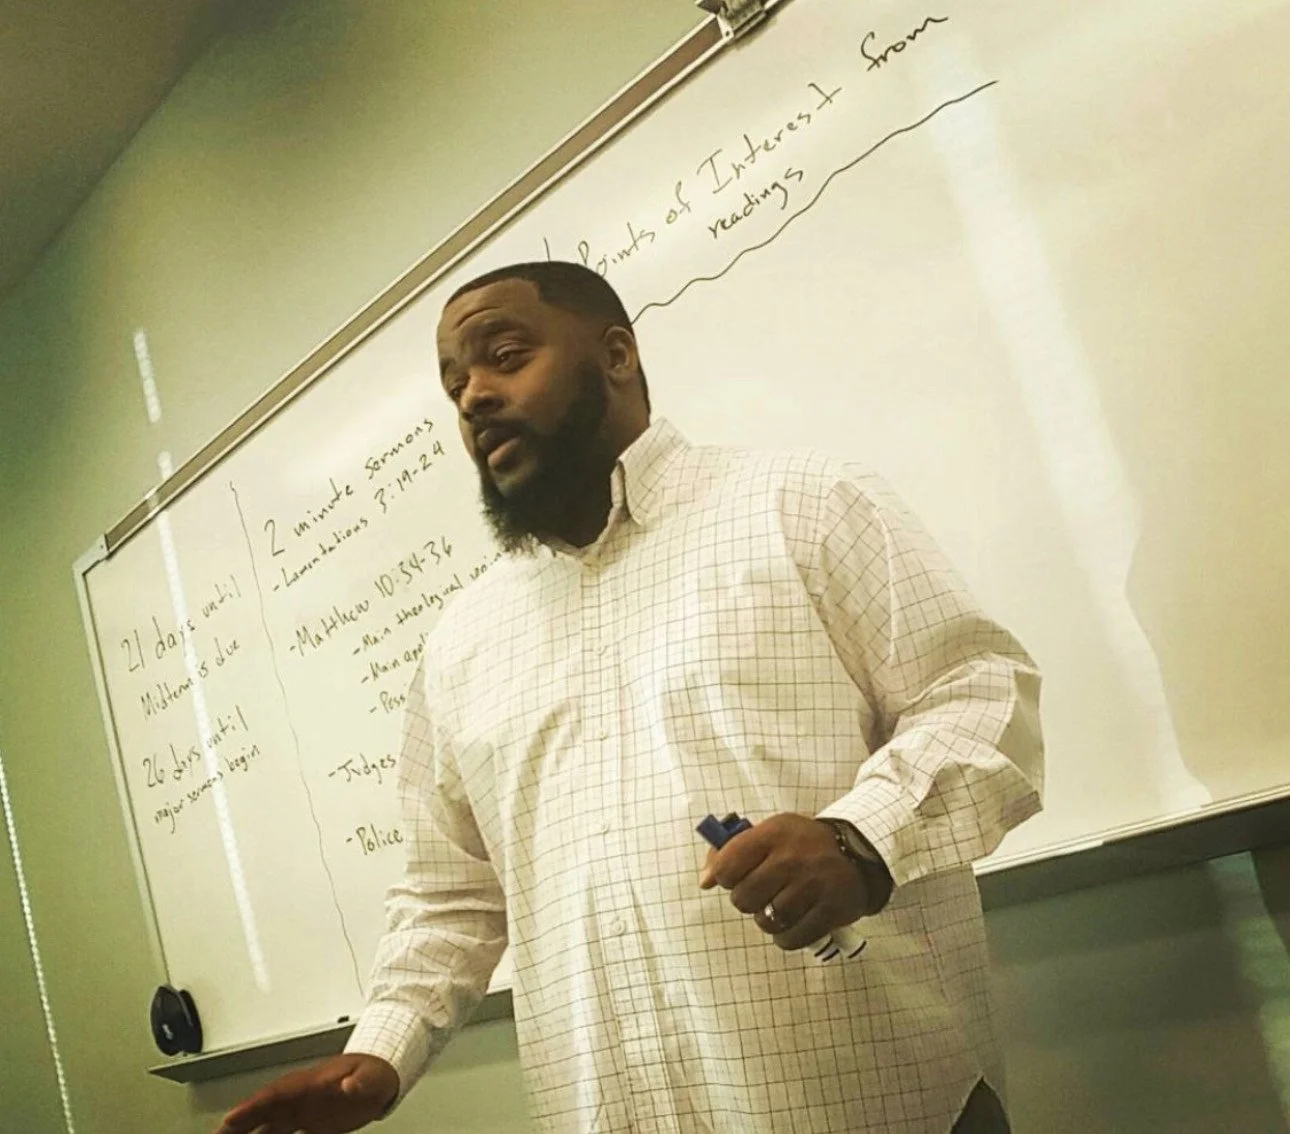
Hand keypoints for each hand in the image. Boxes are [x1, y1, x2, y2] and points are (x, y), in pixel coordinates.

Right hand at [214, 1053, 398, 1133]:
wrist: (380, 1076)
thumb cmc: (373, 1072)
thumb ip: (359, 1082)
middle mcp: (299, 1097)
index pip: (274, 1095)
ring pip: (265, 1126)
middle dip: (235, 1124)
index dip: (251, 1108)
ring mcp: (301, 1110)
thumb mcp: (370, 1076)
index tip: (230, 1119)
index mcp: (308, 1084)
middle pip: (260, 1111)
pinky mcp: (309, 1123)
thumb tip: (350, 1086)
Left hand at [699, 812, 874, 950]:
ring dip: (766, 919)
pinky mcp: (829, 911)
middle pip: (744, 898)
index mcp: (774, 834)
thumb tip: (705, 880)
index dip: (722, 876)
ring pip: (766, 921)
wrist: (858, 852)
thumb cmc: (803, 844)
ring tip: (777, 906)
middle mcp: (793, 859)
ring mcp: (813, 886)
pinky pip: (790, 939)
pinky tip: (791, 921)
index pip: (728, 864)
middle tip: (760, 892)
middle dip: (745, 899)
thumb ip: (734, 850)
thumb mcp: (771, 831)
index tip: (730, 877)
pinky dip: (785, 936)